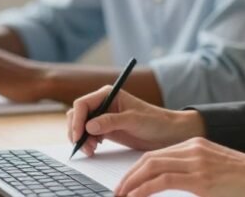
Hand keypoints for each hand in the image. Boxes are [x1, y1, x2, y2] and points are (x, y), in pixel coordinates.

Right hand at [67, 87, 203, 155]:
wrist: (167, 133)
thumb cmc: (155, 121)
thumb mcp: (133, 120)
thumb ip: (111, 121)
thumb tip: (89, 126)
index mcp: (108, 94)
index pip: (83, 104)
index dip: (77, 120)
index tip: (79, 136)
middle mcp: (103, 104)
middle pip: (78, 115)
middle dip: (77, 131)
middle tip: (83, 146)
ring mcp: (103, 117)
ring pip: (81, 126)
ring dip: (81, 138)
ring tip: (91, 150)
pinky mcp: (106, 129)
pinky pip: (88, 134)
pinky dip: (87, 142)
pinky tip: (95, 149)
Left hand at [115, 137, 244, 196]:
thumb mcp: (216, 172)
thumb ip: (194, 175)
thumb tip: (176, 184)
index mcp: (196, 145)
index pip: (157, 154)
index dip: (137, 169)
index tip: (127, 184)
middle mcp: (193, 148)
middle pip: (149, 158)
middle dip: (129, 176)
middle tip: (117, 192)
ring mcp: (196, 161)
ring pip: (151, 167)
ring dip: (131, 183)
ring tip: (121, 196)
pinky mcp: (200, 178)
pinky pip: (162, 181)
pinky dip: (143, 190)